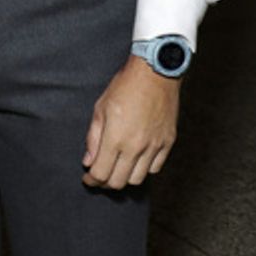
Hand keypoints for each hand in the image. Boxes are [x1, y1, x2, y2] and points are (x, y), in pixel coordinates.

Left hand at [82, 57, 179, 189]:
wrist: (155, 73)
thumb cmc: (125, 87)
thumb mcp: (100, 109)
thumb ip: (93, 139)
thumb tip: (88, 161)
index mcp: (116, 138)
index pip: (101, 173)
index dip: (91, 179)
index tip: (88, 178)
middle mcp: (136, 146)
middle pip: (118, 182)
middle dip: (105, 182)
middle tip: (100, 176)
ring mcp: (154, 146)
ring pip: (138, 179)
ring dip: (124, 177)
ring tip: (117, 168)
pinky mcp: (168, 142)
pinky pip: (155, 168)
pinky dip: (144, 169)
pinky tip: (136, 160)